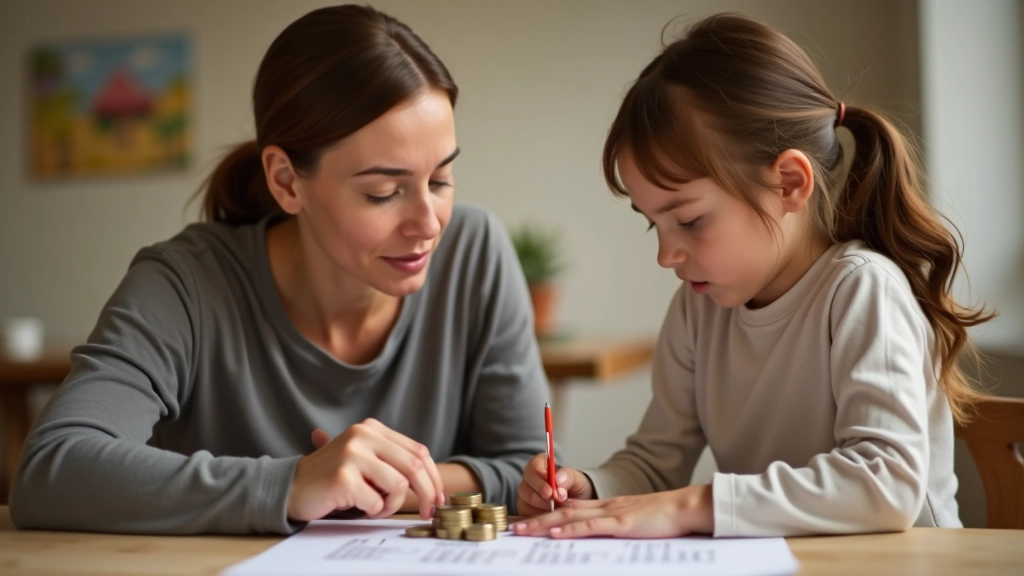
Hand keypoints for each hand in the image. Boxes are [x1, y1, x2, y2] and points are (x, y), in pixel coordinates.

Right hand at [287, 419, 444, 521]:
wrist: (291, 487)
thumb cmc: (333, 479)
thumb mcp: (366, 461)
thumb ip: (395, 464)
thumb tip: (436, 486)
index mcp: (373, 428)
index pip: (418, 451)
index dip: (434, 477)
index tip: (439, 497)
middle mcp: (364, 435)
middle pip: (414, 466)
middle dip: (428, 494)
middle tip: (430, 512)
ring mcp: (352, 454)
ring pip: (398, 486)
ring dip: (390, 505)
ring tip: (372, 506)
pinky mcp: (343, 476)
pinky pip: (376, 502)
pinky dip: (371, 511)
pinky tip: (354, 505)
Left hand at [512, 484, 713, 538]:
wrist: (685, 507)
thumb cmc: (665, 518)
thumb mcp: (636, 521)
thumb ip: (618, 527)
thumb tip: (602, 539)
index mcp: (607, 506)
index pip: (570, 509)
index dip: (547, 516)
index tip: (529, 524)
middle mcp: (604, 506)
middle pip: (563, 511)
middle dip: (537, 521)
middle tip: (514, 529)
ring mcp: (612, 513)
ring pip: (570, 517)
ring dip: (544, 524)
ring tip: (524, 531)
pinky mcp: (622, 523)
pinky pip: (592, 526)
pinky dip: (572, 529)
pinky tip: (556, 534)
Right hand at [516, 453, 594, 517]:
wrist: (578, 505)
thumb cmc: (575, 488)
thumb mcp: (577, 479)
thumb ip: (568, 476)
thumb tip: (558, 480)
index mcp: (540, 465)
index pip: (533, 466)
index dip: (540, 478)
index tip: (551, 490)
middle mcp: (529, 479)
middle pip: (525, 485)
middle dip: (539, 495)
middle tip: (553, 501)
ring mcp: (525, 495)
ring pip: (524, 500)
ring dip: (540, 507)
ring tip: (555, 510)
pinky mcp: (525, 510)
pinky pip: (525, 513)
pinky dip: (536, 516)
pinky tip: (548, 517)